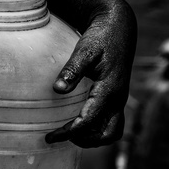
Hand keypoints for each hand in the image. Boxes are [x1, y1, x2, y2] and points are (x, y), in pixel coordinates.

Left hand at [45, 0, 136, 147]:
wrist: (118, 28)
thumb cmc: (100, 38)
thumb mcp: (84, 51)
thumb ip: (72, 70)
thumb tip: (57, 89)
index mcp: (109, 90)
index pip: (89, 121)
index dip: (69, 132)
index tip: (49, 137)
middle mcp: (118, 98)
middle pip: (108, 134)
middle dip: (84, 140)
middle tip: (58, 135)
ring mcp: (119, 99)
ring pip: (113, 131)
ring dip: (92, 138)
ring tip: (67, 133)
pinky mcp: (116, 97)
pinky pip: (111, 122)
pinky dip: (96, 129)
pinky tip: (77, 123)